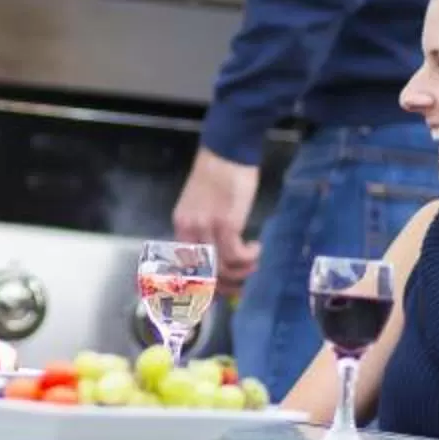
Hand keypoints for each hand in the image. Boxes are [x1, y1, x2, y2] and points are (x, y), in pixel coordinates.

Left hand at [172, 148, 261, 282]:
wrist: (228, 149)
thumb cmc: (220, 172)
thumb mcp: (204, 203)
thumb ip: (206, 226)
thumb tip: (219, 251)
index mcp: (182, 224)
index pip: (185, 265)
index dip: (202, 283)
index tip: (219, 290)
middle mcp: (190, 229)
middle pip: (203, 272)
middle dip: (224, 285)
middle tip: (241, 283)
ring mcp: (207, 227)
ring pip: (221, 268)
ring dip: (241, 272)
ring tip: (253, 263)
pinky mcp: (226, 223)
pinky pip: (235, 255)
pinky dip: (248, 258)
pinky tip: (256, 248)